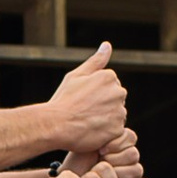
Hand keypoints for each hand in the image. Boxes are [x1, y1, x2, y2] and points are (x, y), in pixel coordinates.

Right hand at [46, 40, 127, 161]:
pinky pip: (115, 130)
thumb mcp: (76, 75)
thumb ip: (96, 61)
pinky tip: (91, 131)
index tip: (82, 100)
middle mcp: (119, 92)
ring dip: (105, 118)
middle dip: (103, 105)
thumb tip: (107, 45)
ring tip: (86, 122)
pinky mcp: (117, 129)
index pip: (109, 85)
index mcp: (109, 77)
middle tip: (83, 111)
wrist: (56, 125)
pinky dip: (106, 132)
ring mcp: (119, 112)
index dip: (95, 94)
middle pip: (115, 99)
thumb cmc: (64, 99)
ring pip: (116, 115)